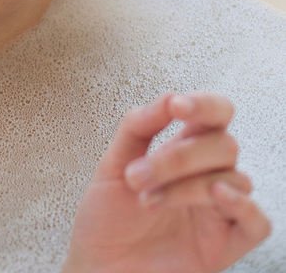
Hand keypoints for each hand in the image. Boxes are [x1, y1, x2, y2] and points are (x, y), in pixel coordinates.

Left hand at [64, 92, 271, 272]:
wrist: (98, 266)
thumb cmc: (107, 215)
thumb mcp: (113, 163)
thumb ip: (138, 127)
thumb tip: (168, 99)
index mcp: (184, 149)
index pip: (215, 114)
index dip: (204, 104)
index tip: (176, 107)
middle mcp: (207, 176)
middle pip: (224, 145)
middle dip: (179, 157)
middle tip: (136, 177)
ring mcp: (218, 211)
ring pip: (235, 178)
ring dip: (188, 185)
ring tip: (146, 200)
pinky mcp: (224, 245)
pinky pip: (257, 223)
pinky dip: (243, 206)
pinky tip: (217, 196)